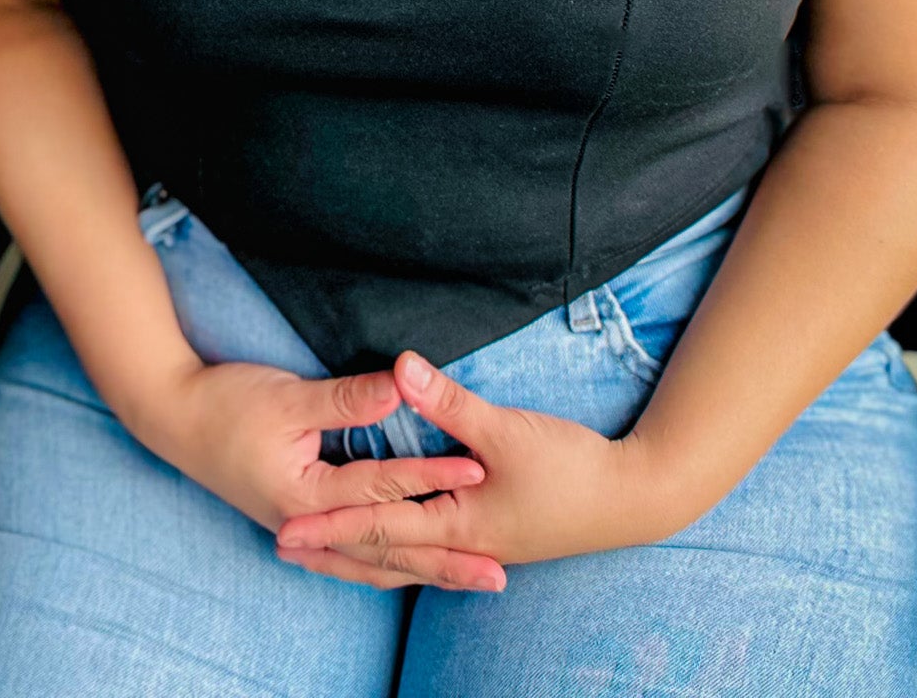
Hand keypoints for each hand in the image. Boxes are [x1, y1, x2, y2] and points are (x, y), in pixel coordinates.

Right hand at [131, 358, 503, 590]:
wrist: (171, 417)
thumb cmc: (226, 402)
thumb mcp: (287, 395)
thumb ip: (345, 399)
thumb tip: (400, 389)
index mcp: (305, 496)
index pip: (383, 489)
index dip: (432, 477)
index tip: (478, 470)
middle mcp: (307, 526)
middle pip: (387, 550)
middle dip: (445, 562)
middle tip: (497, 572)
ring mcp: (300, 532)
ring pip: (371, 564)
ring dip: (422, 572)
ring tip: (468, 580)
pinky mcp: (295, 525)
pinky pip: (349, 560)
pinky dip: (382, 567)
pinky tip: (405, 572)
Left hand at [276, 351, 678, 582]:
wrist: (632, 495)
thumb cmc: (571, 467)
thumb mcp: (504, 430)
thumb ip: (447, 402)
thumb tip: (398, 367)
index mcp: (458, 525)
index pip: (378, 526)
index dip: (329, 525)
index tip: (284, 528)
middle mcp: (463, 541)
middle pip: (385, 549)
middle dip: (334, 547)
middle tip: (283, 545)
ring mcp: (479, 539)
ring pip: (407, 549)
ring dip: (362, 547)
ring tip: (321, 546)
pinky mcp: (493, 528)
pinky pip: (430, 541)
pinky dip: (399, 541)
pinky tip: (392, 535)